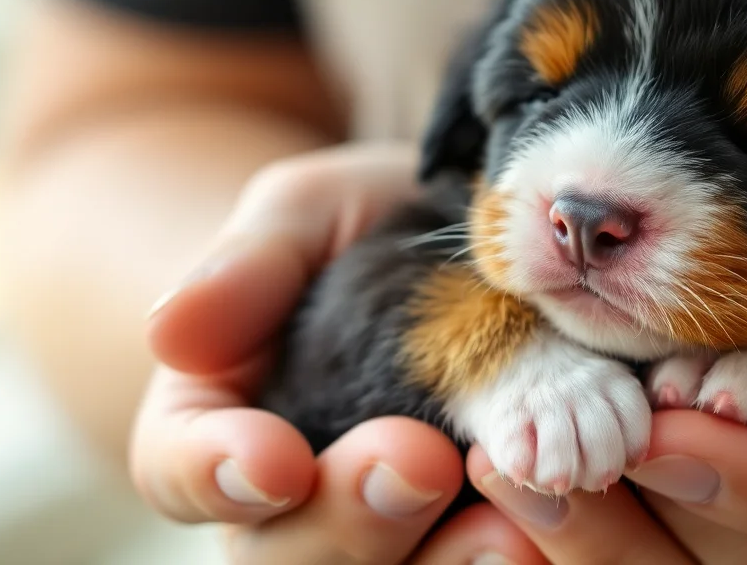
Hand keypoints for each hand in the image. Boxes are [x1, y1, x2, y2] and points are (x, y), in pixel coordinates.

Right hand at [130, 143, 544, 563]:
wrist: (458, 250)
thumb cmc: (362, 229)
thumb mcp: (304, 216)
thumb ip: (250, 266)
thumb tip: (172, 333)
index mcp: (223, 427)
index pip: (183, 469)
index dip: (218, 476)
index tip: (273, 459)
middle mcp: (295, 504)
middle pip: (287, 556)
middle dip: (349, 523)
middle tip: (418, 464)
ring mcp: (389, 528)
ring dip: (446, 563)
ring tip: (509, 526)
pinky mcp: (480, 527)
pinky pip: (492, 556)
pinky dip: (531, 547)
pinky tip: (574, 508)